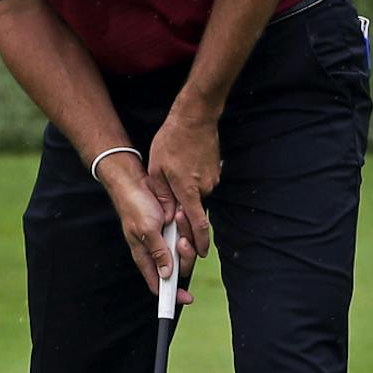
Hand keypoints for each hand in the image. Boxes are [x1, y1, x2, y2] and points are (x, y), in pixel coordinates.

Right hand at [95, 152, 195, 305]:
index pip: (159, 283)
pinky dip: (187, 227)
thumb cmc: (135, 206)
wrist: (135, 181)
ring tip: (178, 220)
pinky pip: (188, 234)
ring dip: (186, 236)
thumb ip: (158, 252)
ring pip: (185, 250)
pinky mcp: (173, 228)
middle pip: (179, 267)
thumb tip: (166, 274)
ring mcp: (165, 239)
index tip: (186, 299)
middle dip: (185, 256)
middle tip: (181, 241)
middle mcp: (156, 250)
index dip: (173, 294)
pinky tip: (179, 215)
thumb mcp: (146, 230)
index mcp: (146, 256)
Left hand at [148, 100, 221, 273]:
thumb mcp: (157, 169)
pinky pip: (201, 185)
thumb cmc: (172, 141)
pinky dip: (192, 185)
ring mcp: (211, 180)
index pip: (197, 224)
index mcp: (188, 190)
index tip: (200, 254)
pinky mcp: (214, 172)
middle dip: (186, 217)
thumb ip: (163, 196)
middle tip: (174, 209)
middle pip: (195, 211)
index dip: (200, 242)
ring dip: (187, 196)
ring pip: (197, 197)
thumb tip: (167, 217)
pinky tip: (183, 169)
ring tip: (174, 177)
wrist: (195, 118)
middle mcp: (204, 188)